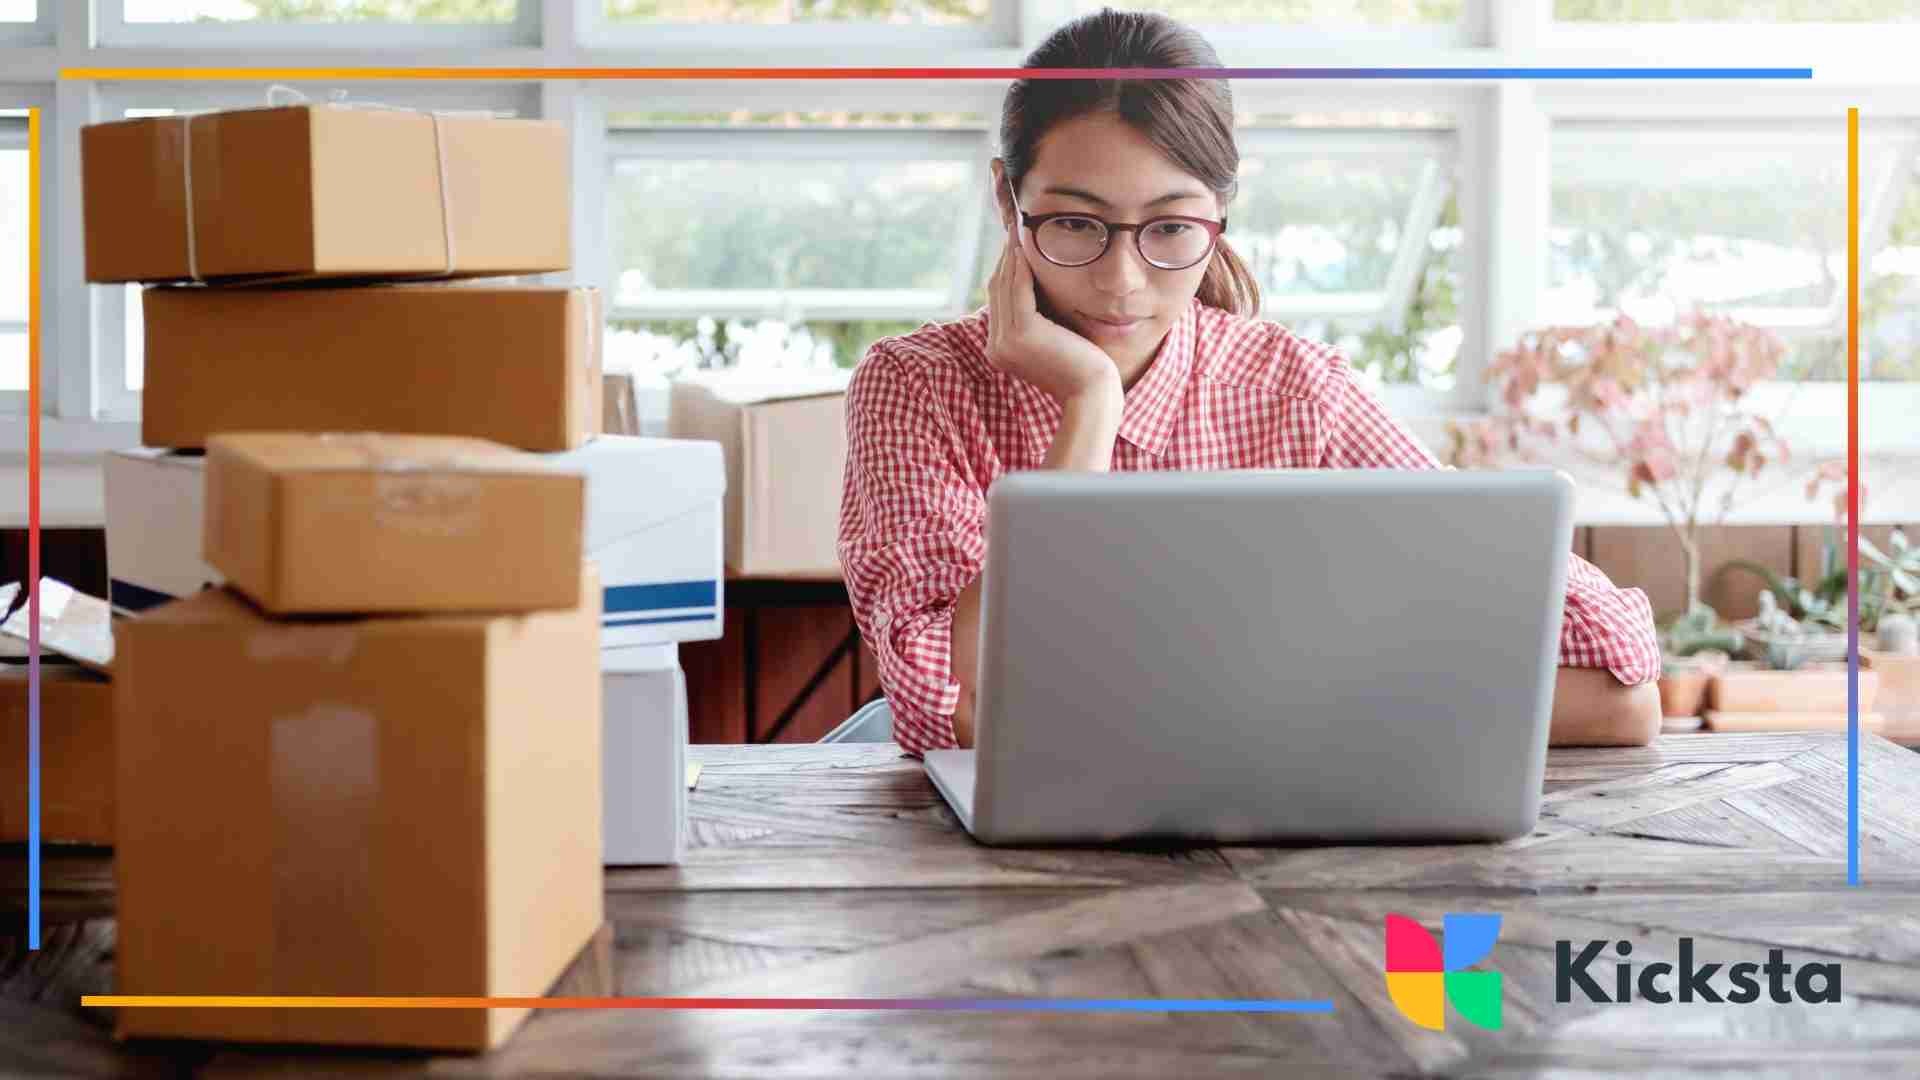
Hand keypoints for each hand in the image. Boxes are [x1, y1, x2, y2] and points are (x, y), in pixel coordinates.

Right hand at [986, 215, 1120, 405]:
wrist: (1092, 394)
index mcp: (1000, 350)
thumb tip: (1035, 285)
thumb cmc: (1081, 369)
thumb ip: (1038, 319)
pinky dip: (1020, 268)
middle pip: (997, 289)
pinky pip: (1018, 290)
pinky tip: (1026, 249)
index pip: (999, 300)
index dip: (1005, 269)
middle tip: (1015, 228)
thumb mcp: (1052, 340)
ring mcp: (1005, 342)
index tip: (1016, 244)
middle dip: (1006, 257)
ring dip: (1011, 256)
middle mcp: (996, 347)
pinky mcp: (1022, 333)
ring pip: (1004, 286)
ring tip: (1020, 231)